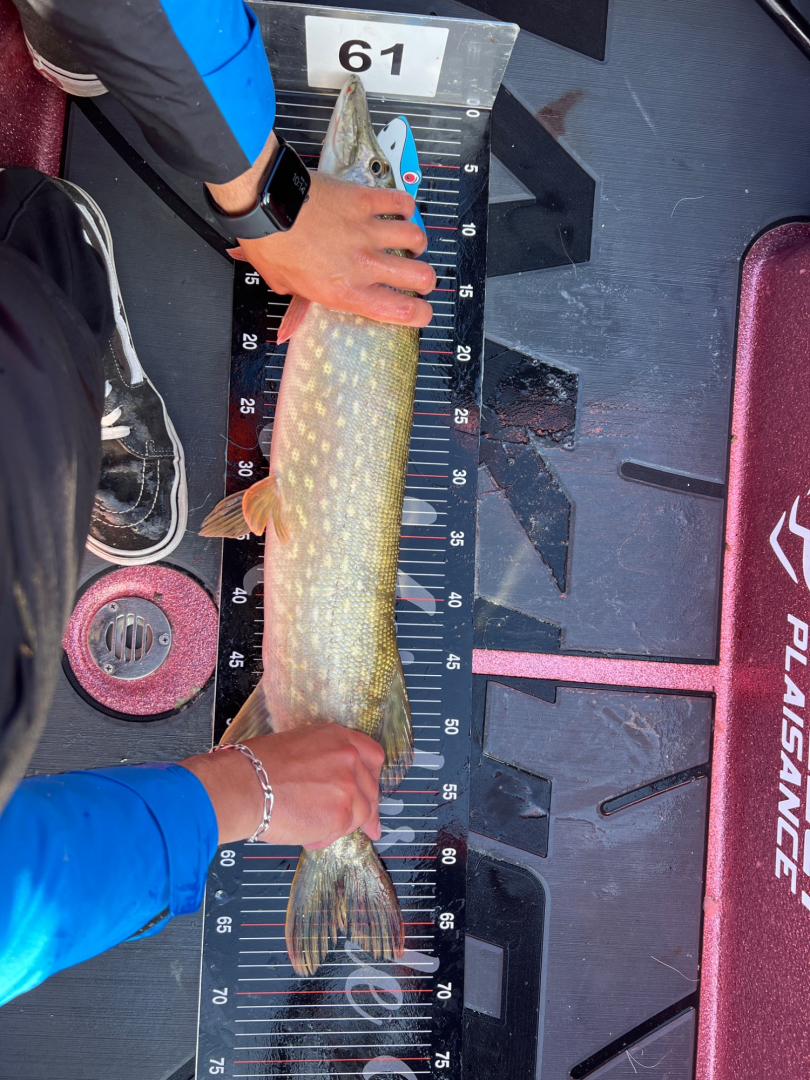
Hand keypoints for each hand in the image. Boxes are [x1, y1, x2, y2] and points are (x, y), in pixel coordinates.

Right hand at [180, 725, 384, 848]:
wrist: (243, 785)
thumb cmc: (256, 767)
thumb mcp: (297, 747)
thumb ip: (323, 761)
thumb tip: (327, 782)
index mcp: (337, 738)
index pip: (372, 756)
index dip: (372, 778)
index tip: (372, 791)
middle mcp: (348, 758)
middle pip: (370, 789)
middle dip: (365, 809)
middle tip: (364, 825)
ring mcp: (348, 786)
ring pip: (360, 814)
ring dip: (341, 825)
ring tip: (314, 828)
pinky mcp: (341, 814)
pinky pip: (341, 832)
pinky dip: (324, 838)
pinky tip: (307, 836)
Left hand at [206, 134, 435, 326]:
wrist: (267, 204)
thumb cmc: (270, 244)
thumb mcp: (286, 286)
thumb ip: (304, 296)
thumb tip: (304, 297)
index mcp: (345, 291)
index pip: (400, 310)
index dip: (420, 314)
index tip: (421, 311)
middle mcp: (363, 264)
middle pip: (420, 276)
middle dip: (424, 280)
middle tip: (418, 278)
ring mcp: (367, 231)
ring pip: (414, 238)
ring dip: (415, 242)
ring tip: (410, 243)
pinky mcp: (364, 200)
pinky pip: (400, 202)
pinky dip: (404, 207)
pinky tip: (400, 211)